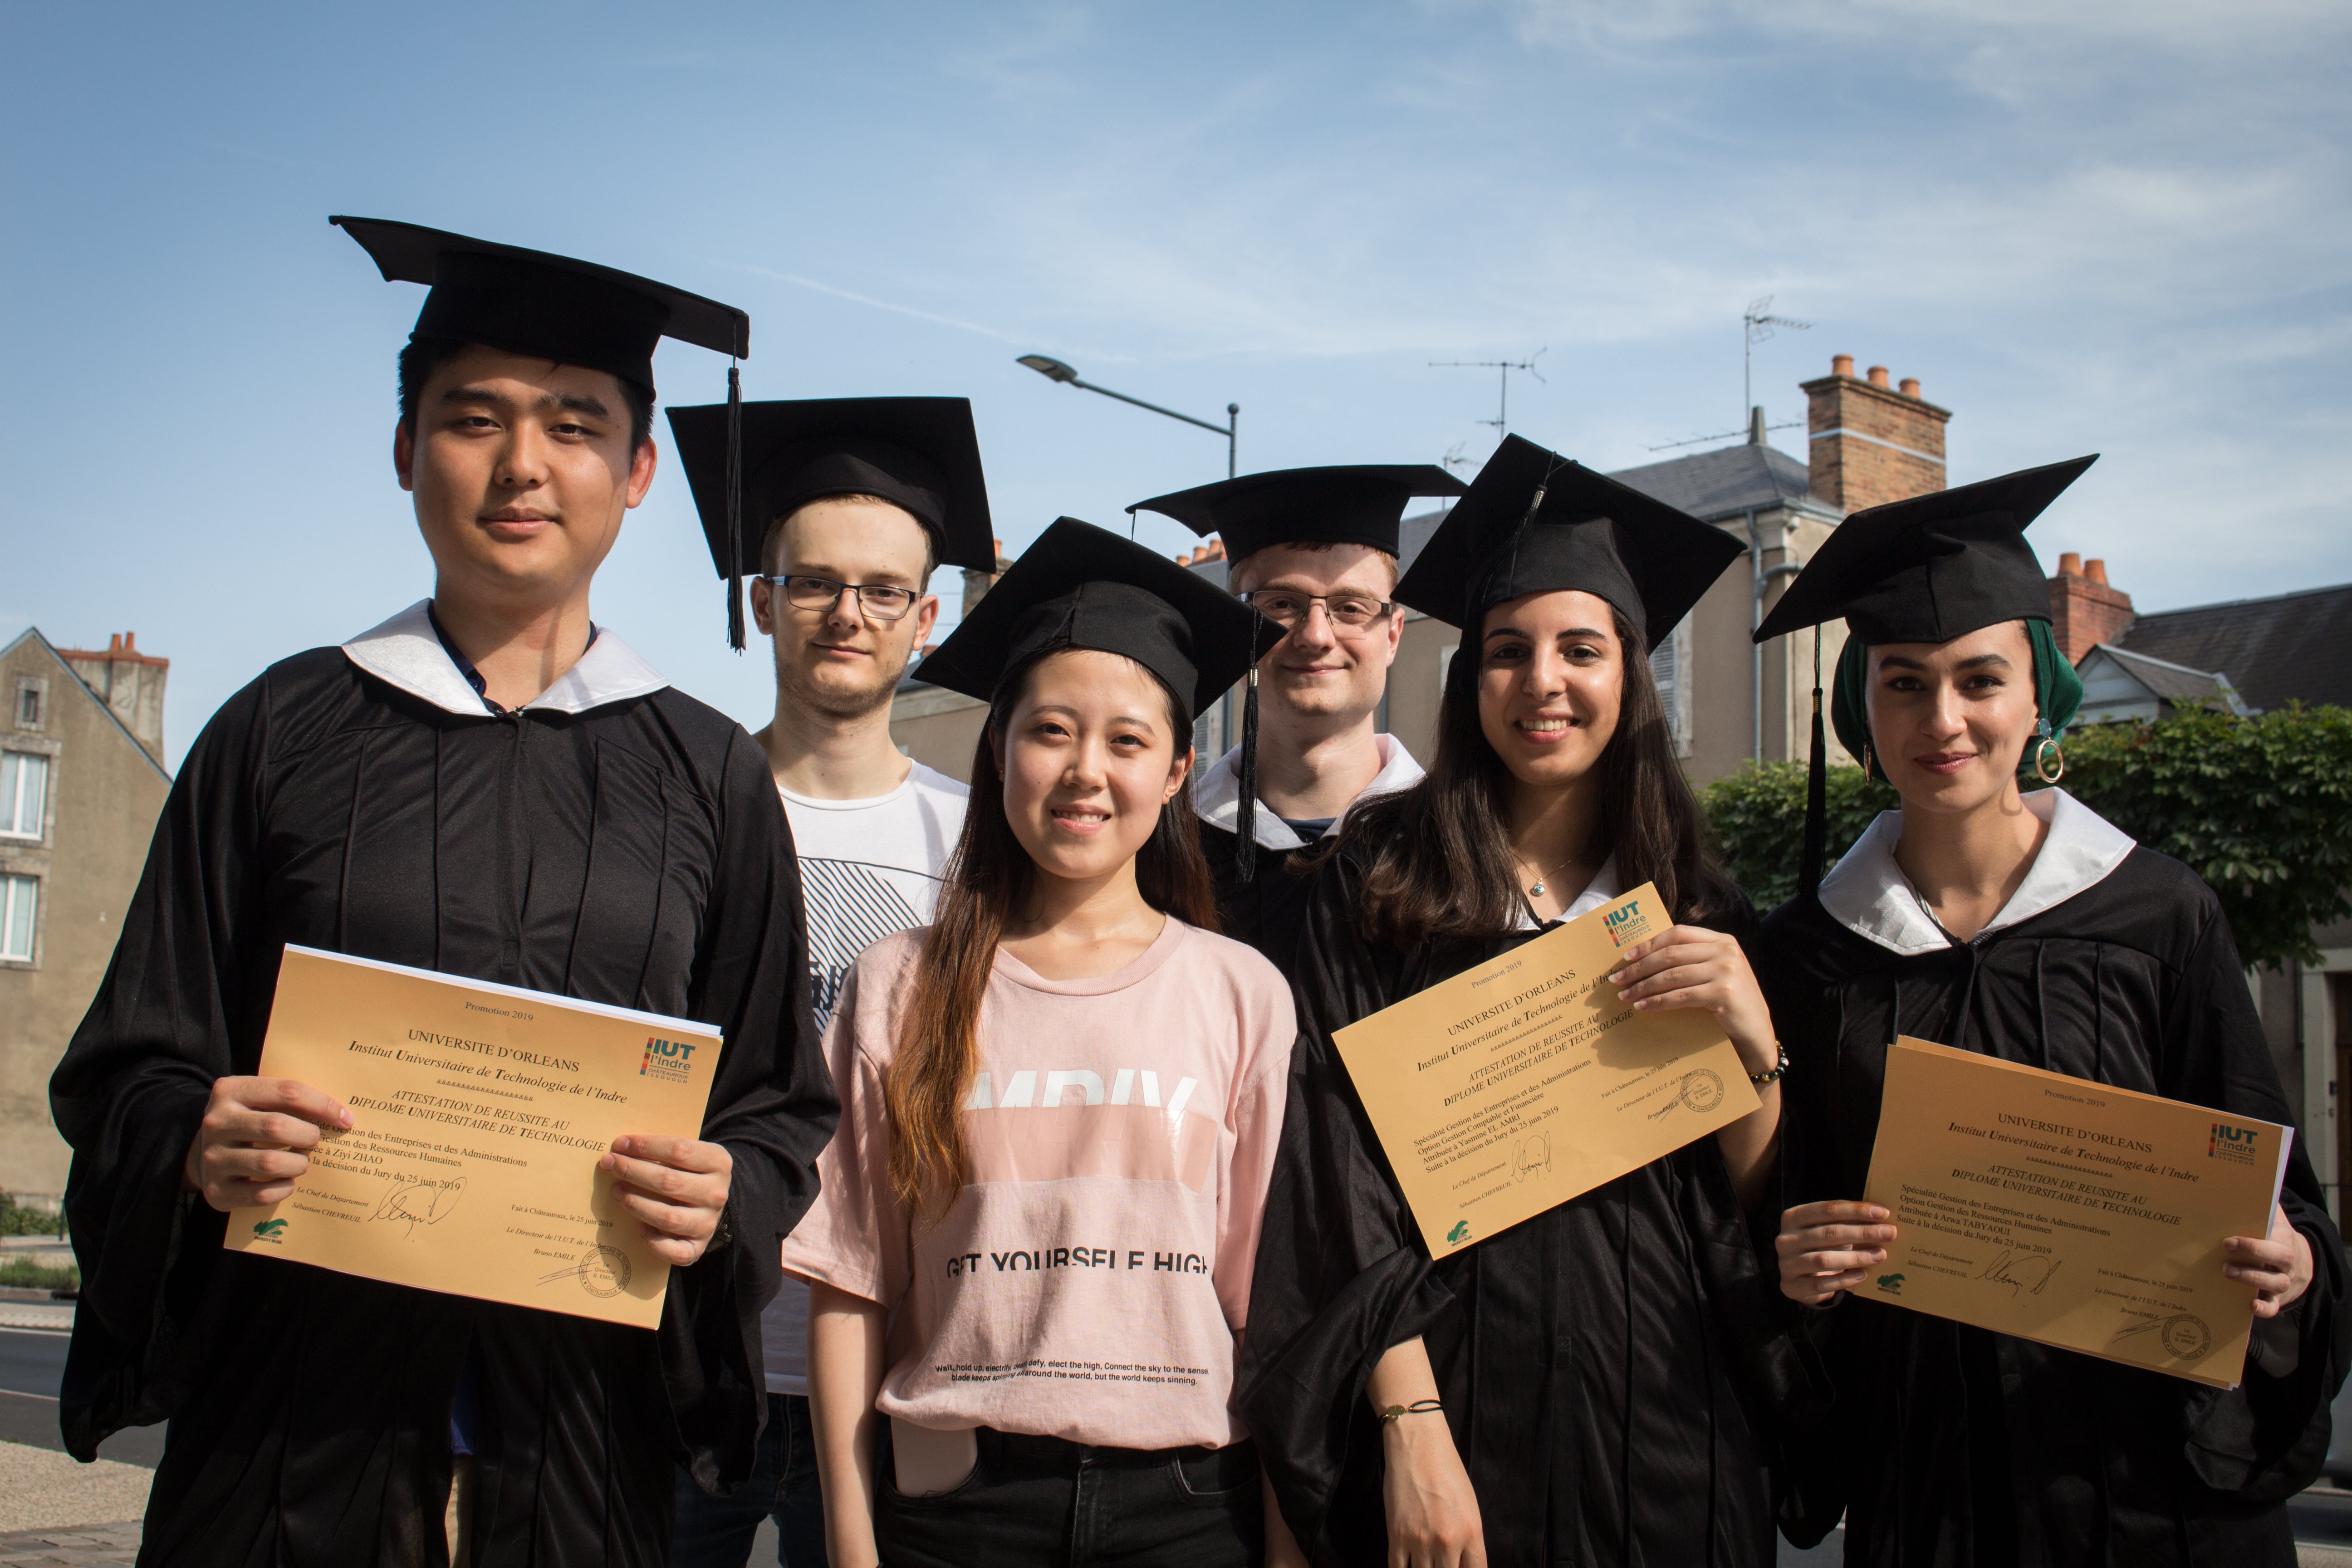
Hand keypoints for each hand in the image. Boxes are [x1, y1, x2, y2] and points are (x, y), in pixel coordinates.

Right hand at [182, 1077, 352, 1212]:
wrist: (202, 1152)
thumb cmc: (248, 1120)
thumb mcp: (260, 1099)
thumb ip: (292, 1099)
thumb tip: (343, 1115)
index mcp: (230, 1091)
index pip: (288, 1092)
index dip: (323, 1105)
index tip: (345, 1118)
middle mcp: (216, 1123)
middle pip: (277, 1127)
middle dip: (308, 1136)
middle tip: (314, 1141)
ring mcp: (213, 1158)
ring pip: (270, 1163)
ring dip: (297, 1164)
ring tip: (301, 1162)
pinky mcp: (215, 1190)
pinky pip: (261, 1194)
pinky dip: (283, 1189)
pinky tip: (287, 1182)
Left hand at [601, 1135, 732, 1265]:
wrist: (712, 1201)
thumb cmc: (691, 1172)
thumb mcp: (689, 1153)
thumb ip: (664, 1150)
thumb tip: (622, 1148)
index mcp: (718, 1162)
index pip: (679, 1150)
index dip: (646, 1146)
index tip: (620, 1144)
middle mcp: (716, 1193)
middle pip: (669, 1182)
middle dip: (633, 1171)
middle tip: (610, 1164)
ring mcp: (708, 1222)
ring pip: (668, 1217)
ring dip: (636, 1203)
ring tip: (616, 1191)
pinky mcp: (698, 1246)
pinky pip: (675, 1251)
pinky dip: (654, 1242)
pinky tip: (639, 1228)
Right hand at [1382, 1415, 1485, 1567]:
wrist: (1418, 1446)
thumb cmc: (1448, 1470)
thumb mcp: (1469, 1505)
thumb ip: (1468, 1538)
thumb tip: (1460, 1562)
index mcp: (1471, 1532)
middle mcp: (1448, 1541)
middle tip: (1439, 1563)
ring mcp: (1420, 1540)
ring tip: (1424, 1562)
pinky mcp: (1397, 1535)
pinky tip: (1406, 1565)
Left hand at [1607, 926, 1777, 1074]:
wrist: (1757, 1036)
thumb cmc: (1730, 1006)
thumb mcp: (1715, 975)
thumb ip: (1692, 962)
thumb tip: (1645, 961)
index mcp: (1723, 941)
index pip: (1678, 934)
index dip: (1649, 944)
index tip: (1626, 957)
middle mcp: (1726, 951)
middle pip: (1671, 954)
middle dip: (1639, 967)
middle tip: (1617, 979)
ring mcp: (1727, 971)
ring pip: (1672, 975)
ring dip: (1643, 986)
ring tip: (1625, 996)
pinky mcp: (1724, 993)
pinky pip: (1680, 996)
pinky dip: (1657, 1002)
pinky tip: (1642, 1007)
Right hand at [1777, 1200, 1895, 1305]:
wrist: (1798, 1278)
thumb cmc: (1819, 1247)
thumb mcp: (1827, 1230)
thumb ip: (1846, 1222)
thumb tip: (1880, 1217)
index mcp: (1793, 1217)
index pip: (1826, 1209)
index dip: (1855, 1210)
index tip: (1883, 1213)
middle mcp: (1785, 1239)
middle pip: (1828, 1233)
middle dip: (1862, 1232)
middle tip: (1889, 1233)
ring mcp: (1786, 1263)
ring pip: (1824, 1259)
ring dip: (1856, 1257)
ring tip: (1880, 1255)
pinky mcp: (1791, 1286)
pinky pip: (1821, 1284)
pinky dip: (1845, 1279)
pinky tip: (1863, 1275)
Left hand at [2225, 1203, 2313, 1318]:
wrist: (2302, 1262)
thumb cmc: (2276, 1236)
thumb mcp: (2274, 1219)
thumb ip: (2263, 1206)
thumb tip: (2243, 1186)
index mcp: (2285, 1241)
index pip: (2275, 1240)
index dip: (2253, 1243)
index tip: (2229, 1240)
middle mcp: (2287, 1263)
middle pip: (2278, 1259)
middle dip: (2253, 1254)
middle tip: (2225, 1248)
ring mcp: (2283, 1282)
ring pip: (2274, 1283)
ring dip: (2250, 1279)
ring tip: (2226, 1271)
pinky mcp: (2278, 1299)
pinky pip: (2274, 1307)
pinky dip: (2264, 1308)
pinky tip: (2251, 1305)